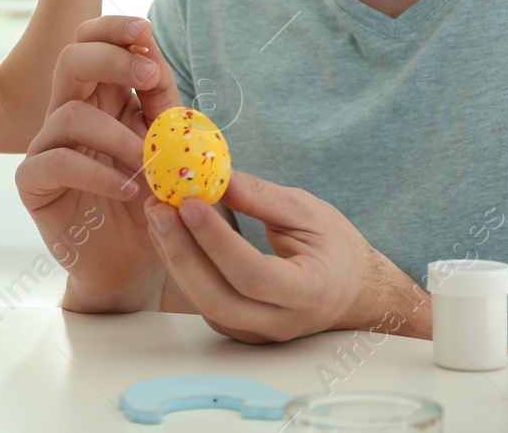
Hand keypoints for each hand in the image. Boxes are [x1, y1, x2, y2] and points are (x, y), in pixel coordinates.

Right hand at [15, 15, 180, 310]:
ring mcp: (47, 146)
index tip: (146, 32)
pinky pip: (55, 163)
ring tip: (151, 165)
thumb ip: (165, 110)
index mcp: (101, 97)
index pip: (92, 42)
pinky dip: (97, 174)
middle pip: (71, 60)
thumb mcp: (170, 152)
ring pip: (69, 113)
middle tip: (149, 75)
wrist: (133, 266)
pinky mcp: (34, 183)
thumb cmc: (152, 205)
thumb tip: (155, 59)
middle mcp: (68, 113)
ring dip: (118, 135)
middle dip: (110, 58)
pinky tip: (129, 190)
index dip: (113, 30)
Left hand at [145, 172, 427, 343]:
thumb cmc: (334, 247)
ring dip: (174, 257)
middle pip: (218, 298)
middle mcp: (280, 322)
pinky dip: (182, 266)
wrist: (351, 290)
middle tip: (157, 208)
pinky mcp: (237, 329)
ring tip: (156, 212)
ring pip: (204, 302)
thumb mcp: (307, 212)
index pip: (252, 273)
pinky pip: (202, 300)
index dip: (216, 240)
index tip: (189, 202)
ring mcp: (256, 332)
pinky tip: (169, 233)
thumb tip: (216, 175)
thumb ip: (262, 198)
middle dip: (182, 252)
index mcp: (308, 292)